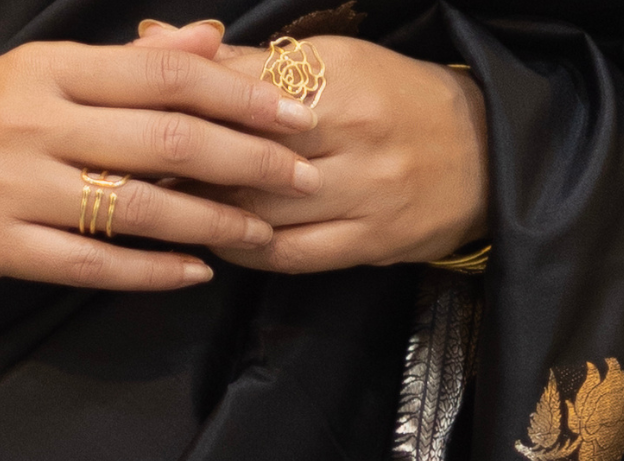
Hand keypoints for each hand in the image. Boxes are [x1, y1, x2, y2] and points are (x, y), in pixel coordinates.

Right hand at [0, 33, 323, 295]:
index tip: (293, 112)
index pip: (160, 73)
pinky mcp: (2, 248)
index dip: (235, 91)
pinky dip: (152, 271)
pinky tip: (196, 274)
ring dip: (210, 222)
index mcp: (47, 69)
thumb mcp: (38, 79)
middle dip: (244, 159)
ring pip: (137, 205)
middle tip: (301, 176)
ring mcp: (16, 188)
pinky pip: (95, 264)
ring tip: (261, 233)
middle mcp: (33, 121)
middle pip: (163, 138)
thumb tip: (211, 38)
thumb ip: (125, 66)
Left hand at [139, 29, 486, 272]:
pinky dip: (247, 250)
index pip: (243, 90)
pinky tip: (221, 242)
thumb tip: (156, 43)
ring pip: (263, 208)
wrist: (486, 153)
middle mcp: (353, 131)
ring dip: (209, 213)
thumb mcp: (331, 61)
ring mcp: (364, 191)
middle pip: (246, 152)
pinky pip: (290, 254)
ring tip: (170, 209)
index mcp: (339, 74)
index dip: (185, 107)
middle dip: (186, 165)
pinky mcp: (370, 241)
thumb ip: (244, 61)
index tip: (137, 117)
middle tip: (137, 171)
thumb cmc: (396, 99)